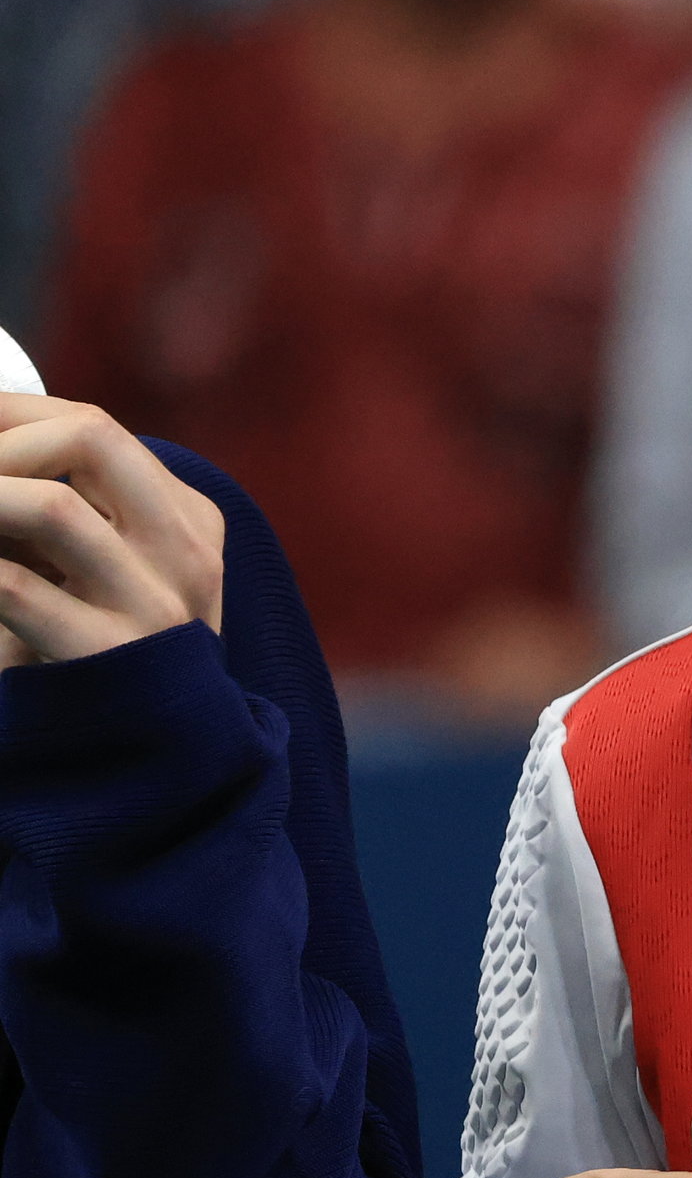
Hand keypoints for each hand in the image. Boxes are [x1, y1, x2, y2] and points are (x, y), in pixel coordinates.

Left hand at [0, 401, 226, 664]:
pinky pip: (15, 587)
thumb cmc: (97, 655)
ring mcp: (157, 604)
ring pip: (50, 504)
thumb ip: (65, 510)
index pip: (94, 426)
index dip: (7, 412)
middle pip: (91, 437)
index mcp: (188, 521)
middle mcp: (186, 552)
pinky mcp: (111, 656)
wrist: (143, 764)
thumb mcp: (103, 572)